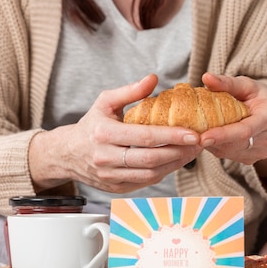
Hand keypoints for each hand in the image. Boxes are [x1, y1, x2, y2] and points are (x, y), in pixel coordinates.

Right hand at [29, 74, 201, 192]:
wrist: (67, 154)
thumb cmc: (90, 125)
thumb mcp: (104, 102)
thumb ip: (130, 91)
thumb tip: (153, 79)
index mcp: (104, 134)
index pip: (145, 137)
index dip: (172, 136)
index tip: (193, 133)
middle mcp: (106, 158)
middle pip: (151, 159)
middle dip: (179, 152)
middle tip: (199, 144)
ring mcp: (111, 176)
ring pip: (151, 174)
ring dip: (176, 164)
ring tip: (192, 152)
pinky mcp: (116, 188)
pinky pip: (146, 182)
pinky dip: (164, 172)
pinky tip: (176, 161)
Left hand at [199, 73, 266, 177]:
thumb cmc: (260, 98)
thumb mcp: (248, 85)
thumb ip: (227, 82)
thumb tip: (206, 77)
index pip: (244, 130)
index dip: (223, 135)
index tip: (202, 138)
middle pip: (235, 144)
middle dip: (212, 140)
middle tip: (191, 132)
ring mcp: (262, 152)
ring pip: (230, 152)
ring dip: (213, 144)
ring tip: (202, 131)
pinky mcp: (253, 159)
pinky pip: (230, 156)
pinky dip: (218, 148)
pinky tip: (212, 137)